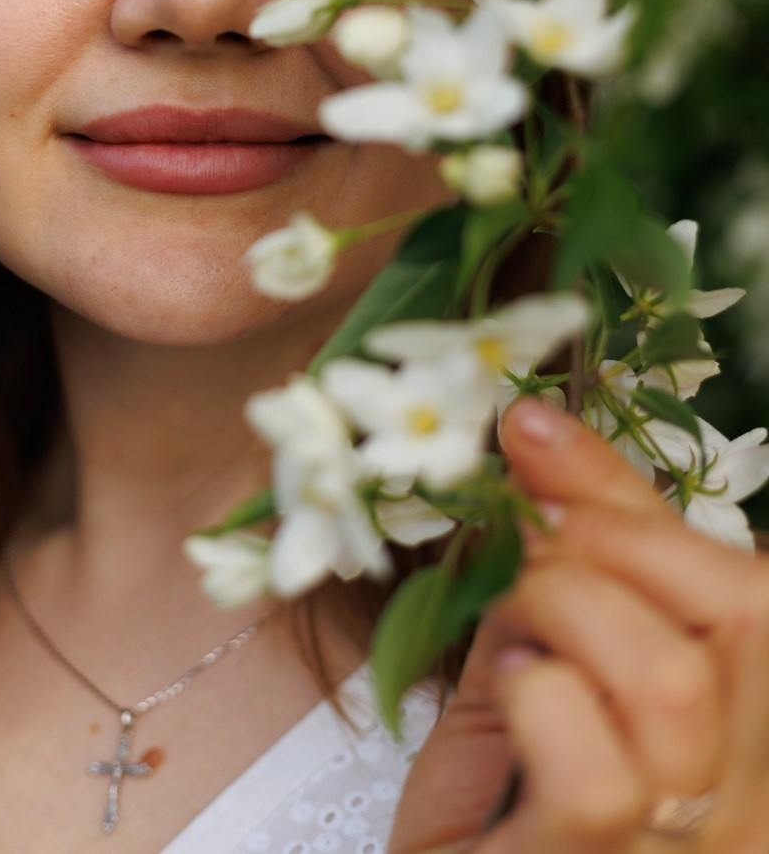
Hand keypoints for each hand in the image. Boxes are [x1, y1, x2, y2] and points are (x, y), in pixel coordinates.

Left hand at [387, 396, 768, 852]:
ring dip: (560, 616)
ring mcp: (697, 849)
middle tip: (525, 546)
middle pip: (743, 611)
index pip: (757, 589)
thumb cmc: (495, 810)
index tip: (533, 443)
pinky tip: (510, 710)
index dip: (641, 500)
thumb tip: (533, 426)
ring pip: (671, 679)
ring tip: (513, 647)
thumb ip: (562, 559)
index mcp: (749, 733)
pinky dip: (535, 704)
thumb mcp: (538, 663)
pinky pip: (597, 771)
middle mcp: (752, 798)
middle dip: (609, 540)